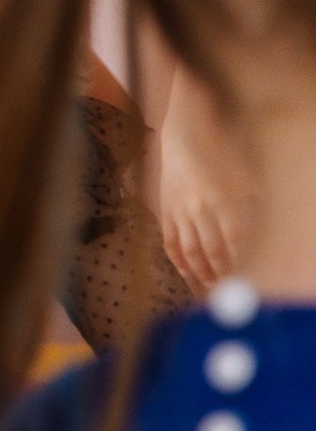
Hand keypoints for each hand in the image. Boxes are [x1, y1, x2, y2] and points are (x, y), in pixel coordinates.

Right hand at [158, 80, 256, 291]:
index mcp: (224, 202)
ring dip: (200, 274)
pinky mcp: (165, 210)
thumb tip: (264, 236)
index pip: (235, 244)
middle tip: (229, 295)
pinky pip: (170, 241)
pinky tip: (185, 274)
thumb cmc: (222, 154)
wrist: (185, 134)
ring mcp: (180, 211)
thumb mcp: (246, 179)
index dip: (241, 266)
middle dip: (222, 277)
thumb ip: (253, 208)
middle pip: (212, 252)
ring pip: (189, 251)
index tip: (250, 284)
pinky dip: (177, 261)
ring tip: (209, 291)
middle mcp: (200, 210)